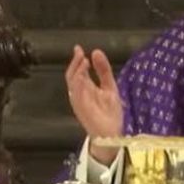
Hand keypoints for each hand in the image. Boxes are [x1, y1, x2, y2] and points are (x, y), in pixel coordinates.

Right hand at [65, 45, 123, 164]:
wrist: (111, 134)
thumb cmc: (109, 112)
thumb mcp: (109, 87)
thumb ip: (104, 71)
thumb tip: (96, 52)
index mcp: (86, 88)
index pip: (78, 70)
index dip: (78, 59)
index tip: (79, 49)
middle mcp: (80, 94)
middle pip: (72, 75)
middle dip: (75, 63)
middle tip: (80, 52)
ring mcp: (79, 101)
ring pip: (72, 83)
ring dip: (76, 71)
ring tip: (83, 61)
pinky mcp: (81, 109)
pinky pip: (76, 95)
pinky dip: (78, 85)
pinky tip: (82, 76)